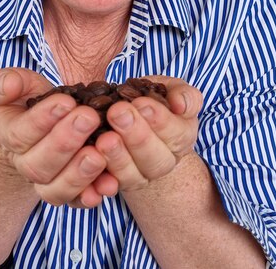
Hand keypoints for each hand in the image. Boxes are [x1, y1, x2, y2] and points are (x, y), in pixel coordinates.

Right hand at [0, 68, 109, 206]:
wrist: (41, 122)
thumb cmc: (27, 98)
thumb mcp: (14, 83)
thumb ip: (2, 82)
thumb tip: (7, 86)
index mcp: (5, 134)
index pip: (18, 134)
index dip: (41, 120)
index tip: (67, 102)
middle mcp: (22, 163)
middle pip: (37, 165)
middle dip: (65, 143)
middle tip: (89, 118)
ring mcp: (45, 180)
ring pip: (55, 189)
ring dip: (78, 174)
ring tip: (99, 154)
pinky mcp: (69, 191)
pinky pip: (76, 201)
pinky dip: (92, 195)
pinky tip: (109, 184)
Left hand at [93, 76, 202, 192]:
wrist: (131, 118)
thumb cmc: (153, 100)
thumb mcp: (171, 90)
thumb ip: (184, 95)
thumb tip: (180, 105)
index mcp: (181, 138)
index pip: (177, 134)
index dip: (160, 120)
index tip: (140, 103)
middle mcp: (164, 161)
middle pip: (155, 159)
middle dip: (136, 136)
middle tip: (117, 113)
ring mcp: (141, 176)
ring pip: (133, 175)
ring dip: (117, 157)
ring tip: (104, 138)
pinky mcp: (117, 183)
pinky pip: (109, 185)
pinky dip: (100, 180)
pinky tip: (91, 160)